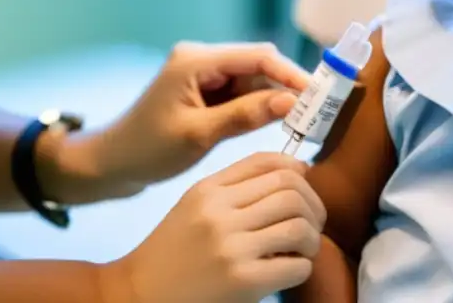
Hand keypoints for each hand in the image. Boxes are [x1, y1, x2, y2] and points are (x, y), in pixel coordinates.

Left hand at [47, 43, 310, 201]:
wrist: (110, 166)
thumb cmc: (147, 151)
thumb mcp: (198, 135)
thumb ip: (245, 116)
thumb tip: (291, 102)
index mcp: (195, 60)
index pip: (256, 57)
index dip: (291, 73)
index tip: (318, 93)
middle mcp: (201, 59)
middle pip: (258, 63)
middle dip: (288, 84)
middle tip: (317, 109)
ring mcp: (202, 74)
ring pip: (253, 78)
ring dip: (276, 95)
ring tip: (304, 118)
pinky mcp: (204, 91)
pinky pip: (242, 91)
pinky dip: (261, 104)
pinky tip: (279, 119)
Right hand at [102, 153, 325, 302]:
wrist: (138, 293)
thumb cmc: (173, 249)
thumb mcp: (196, 203)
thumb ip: (239, 183)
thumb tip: (299, 168)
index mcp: (209, 190)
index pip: (269, 163)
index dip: (298, 172)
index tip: (305, 185)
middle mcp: (219, 213)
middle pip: (291, 191)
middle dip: (314, 207)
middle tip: (312, 223)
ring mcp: (230, 247)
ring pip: (299, 227)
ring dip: (312, 239)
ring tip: (303, 249)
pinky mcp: (241, 281)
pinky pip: (295, 266)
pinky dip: (302, 267)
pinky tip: (289, 270)